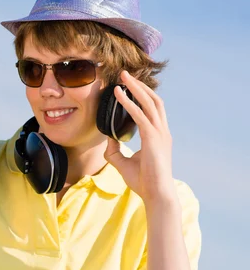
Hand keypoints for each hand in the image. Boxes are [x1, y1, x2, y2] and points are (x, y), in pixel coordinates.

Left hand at [104, 71, 176, 203]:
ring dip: (135, 88)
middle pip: (153, 100)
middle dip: (139, 85)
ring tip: (122, 77)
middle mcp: (162, 131)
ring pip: (149, 102)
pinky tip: (119, 95)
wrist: (155, 195)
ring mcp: (160, 134)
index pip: (152, 109)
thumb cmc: (143, 181)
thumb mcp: (123, 163)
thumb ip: (114, 150)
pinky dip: (129, 103)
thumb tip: (107, 140)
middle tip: (125, 74)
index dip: (142, 95)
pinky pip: (140, 115)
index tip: (128, 86)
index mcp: (158, 135)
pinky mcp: (153, 138)